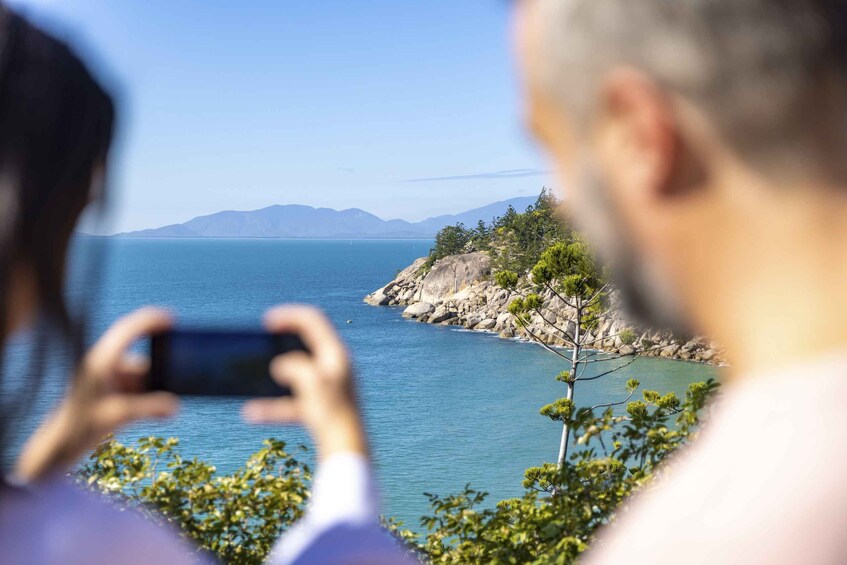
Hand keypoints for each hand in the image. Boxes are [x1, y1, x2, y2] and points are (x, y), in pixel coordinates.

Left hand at [15, 308, 179, 482]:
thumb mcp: (115, 416)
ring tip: (170, 405)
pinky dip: (149, 398)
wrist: (55, 450)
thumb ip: (148, 410)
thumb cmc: (75, 429)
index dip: (151, 321)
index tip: (173, 319)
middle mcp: (105, 367)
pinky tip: (162, 411)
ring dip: (156, 389)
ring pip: (141, 378)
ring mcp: (108, 381)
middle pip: (141, 360)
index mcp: (101, 362)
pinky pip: (137, 391)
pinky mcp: (110, 396)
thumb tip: (176, 407)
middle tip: (180, 377)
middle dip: (161, 370)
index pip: (128, 331)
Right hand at [243, 305, 366, 459]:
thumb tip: (279, 366)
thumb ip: (294, 366)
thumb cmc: (332, 413)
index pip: (314, 320)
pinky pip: (292, 402)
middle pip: (306, 344)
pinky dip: (273, 405)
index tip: (266, 322)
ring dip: (275, 374)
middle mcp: (335, 367)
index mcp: (336, 354)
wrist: (347, 451)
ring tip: (254, 375)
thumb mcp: (311, 382)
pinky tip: (251, 412)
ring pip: (297, 373)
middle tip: (262, 341)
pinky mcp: (321, 409)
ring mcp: (328, 388)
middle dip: (282, 341)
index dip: (290, 315)